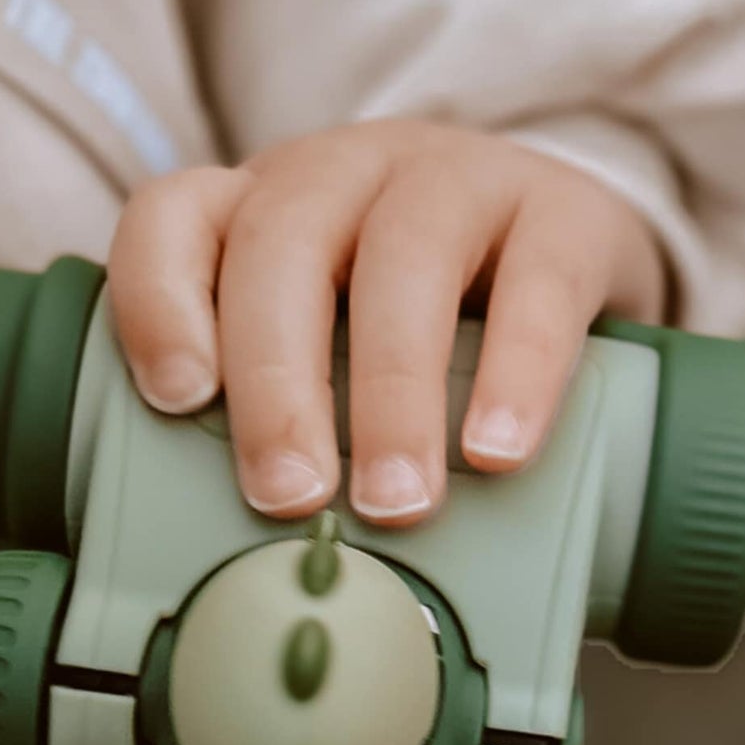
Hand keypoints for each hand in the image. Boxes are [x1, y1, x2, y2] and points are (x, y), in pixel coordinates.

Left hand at [106, 119, 669, 527]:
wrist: (584, 262)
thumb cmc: (431, 329)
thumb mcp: (337, 352)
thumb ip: (283, 425)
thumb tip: (227, 571)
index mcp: (267, 206)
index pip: (176, 215)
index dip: (160, 300)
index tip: (180, 402)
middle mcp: (351, 172)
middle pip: (284, 242)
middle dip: (277, 379)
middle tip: (290, 497)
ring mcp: (461, 177)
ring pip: (406, 253)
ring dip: (390, 389)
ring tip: (395, 501)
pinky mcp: (568, 211)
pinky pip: (539, 279)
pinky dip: (516, 372)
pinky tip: (496, 451)